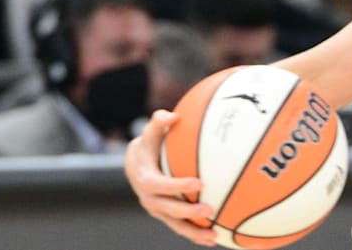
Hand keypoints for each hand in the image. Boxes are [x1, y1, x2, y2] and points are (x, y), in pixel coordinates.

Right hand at [124, 110, 217, 246]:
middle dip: (188, 211)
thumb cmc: (149, 145)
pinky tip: (215, 239)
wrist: (136, 164)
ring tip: (214, 237)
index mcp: (145, 178)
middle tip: (210, 210)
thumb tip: (172, 115)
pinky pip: (181, 227)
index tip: (199, 182)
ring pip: (175, 224)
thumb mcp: (150, 133)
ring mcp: (157, 209)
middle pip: (167, 209)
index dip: (177, 185)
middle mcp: (148, 198)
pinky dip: (195, 234)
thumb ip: (158, 122)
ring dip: (193, 232)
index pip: (159, 185)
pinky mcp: (166, 216)